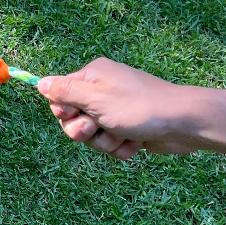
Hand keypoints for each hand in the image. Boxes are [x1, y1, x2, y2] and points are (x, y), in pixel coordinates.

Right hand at [37, 57, 197, 159]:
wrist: (185, 123)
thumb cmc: (139, 107)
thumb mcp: (96, 98)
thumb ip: (65, 91)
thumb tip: (39, 82)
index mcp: (92, 76)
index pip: (59, 96)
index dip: (64, 111)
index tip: (75, 114)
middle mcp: (102, 91)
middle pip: (73, 119)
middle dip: (84, 132)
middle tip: (97, 129)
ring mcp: (115, 110)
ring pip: (92, 135)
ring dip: (105, 142)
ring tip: (123, 137)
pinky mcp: (128, 128)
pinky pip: (111, 143)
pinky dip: (121, 148)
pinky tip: (135, 144)